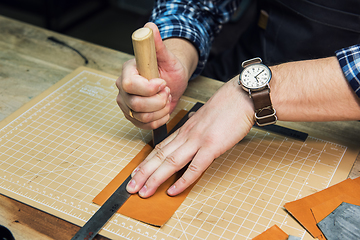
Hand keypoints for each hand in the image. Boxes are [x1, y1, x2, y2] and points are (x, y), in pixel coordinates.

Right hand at [116, 22, 196, 129]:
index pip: (129, 84)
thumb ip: (157, 44)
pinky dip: (159, 120)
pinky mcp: (132, 115)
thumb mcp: (167, 56)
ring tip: (166, 98)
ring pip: (141, 117)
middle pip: (136, 104)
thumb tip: (149, 27)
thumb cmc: (169, 68)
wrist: (172, 81)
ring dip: (160, 110)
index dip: (148, 88)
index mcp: (128, 71)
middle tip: (167, 90)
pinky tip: (164, 110)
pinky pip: (143, 125)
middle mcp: (123, 88)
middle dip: (158, 101)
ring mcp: (126, 103)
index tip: (162, 83)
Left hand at [126, 77, 254, 196]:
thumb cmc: (226, 107)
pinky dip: (182, 180)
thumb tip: (190, 127)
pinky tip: (173, 190)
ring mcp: (198, 141)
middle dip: (143, 174)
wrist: (241, 96)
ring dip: (155, 178)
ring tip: (143, 192)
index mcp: (185, 130)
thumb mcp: (205, 116)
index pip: (160, 147)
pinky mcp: (212, 146)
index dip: (146, 162)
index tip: (136, 172)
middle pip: (160, 156)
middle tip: (130, 187)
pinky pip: (195, 167)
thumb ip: (195, 125)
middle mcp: (187, 135)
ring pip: (171, 162)